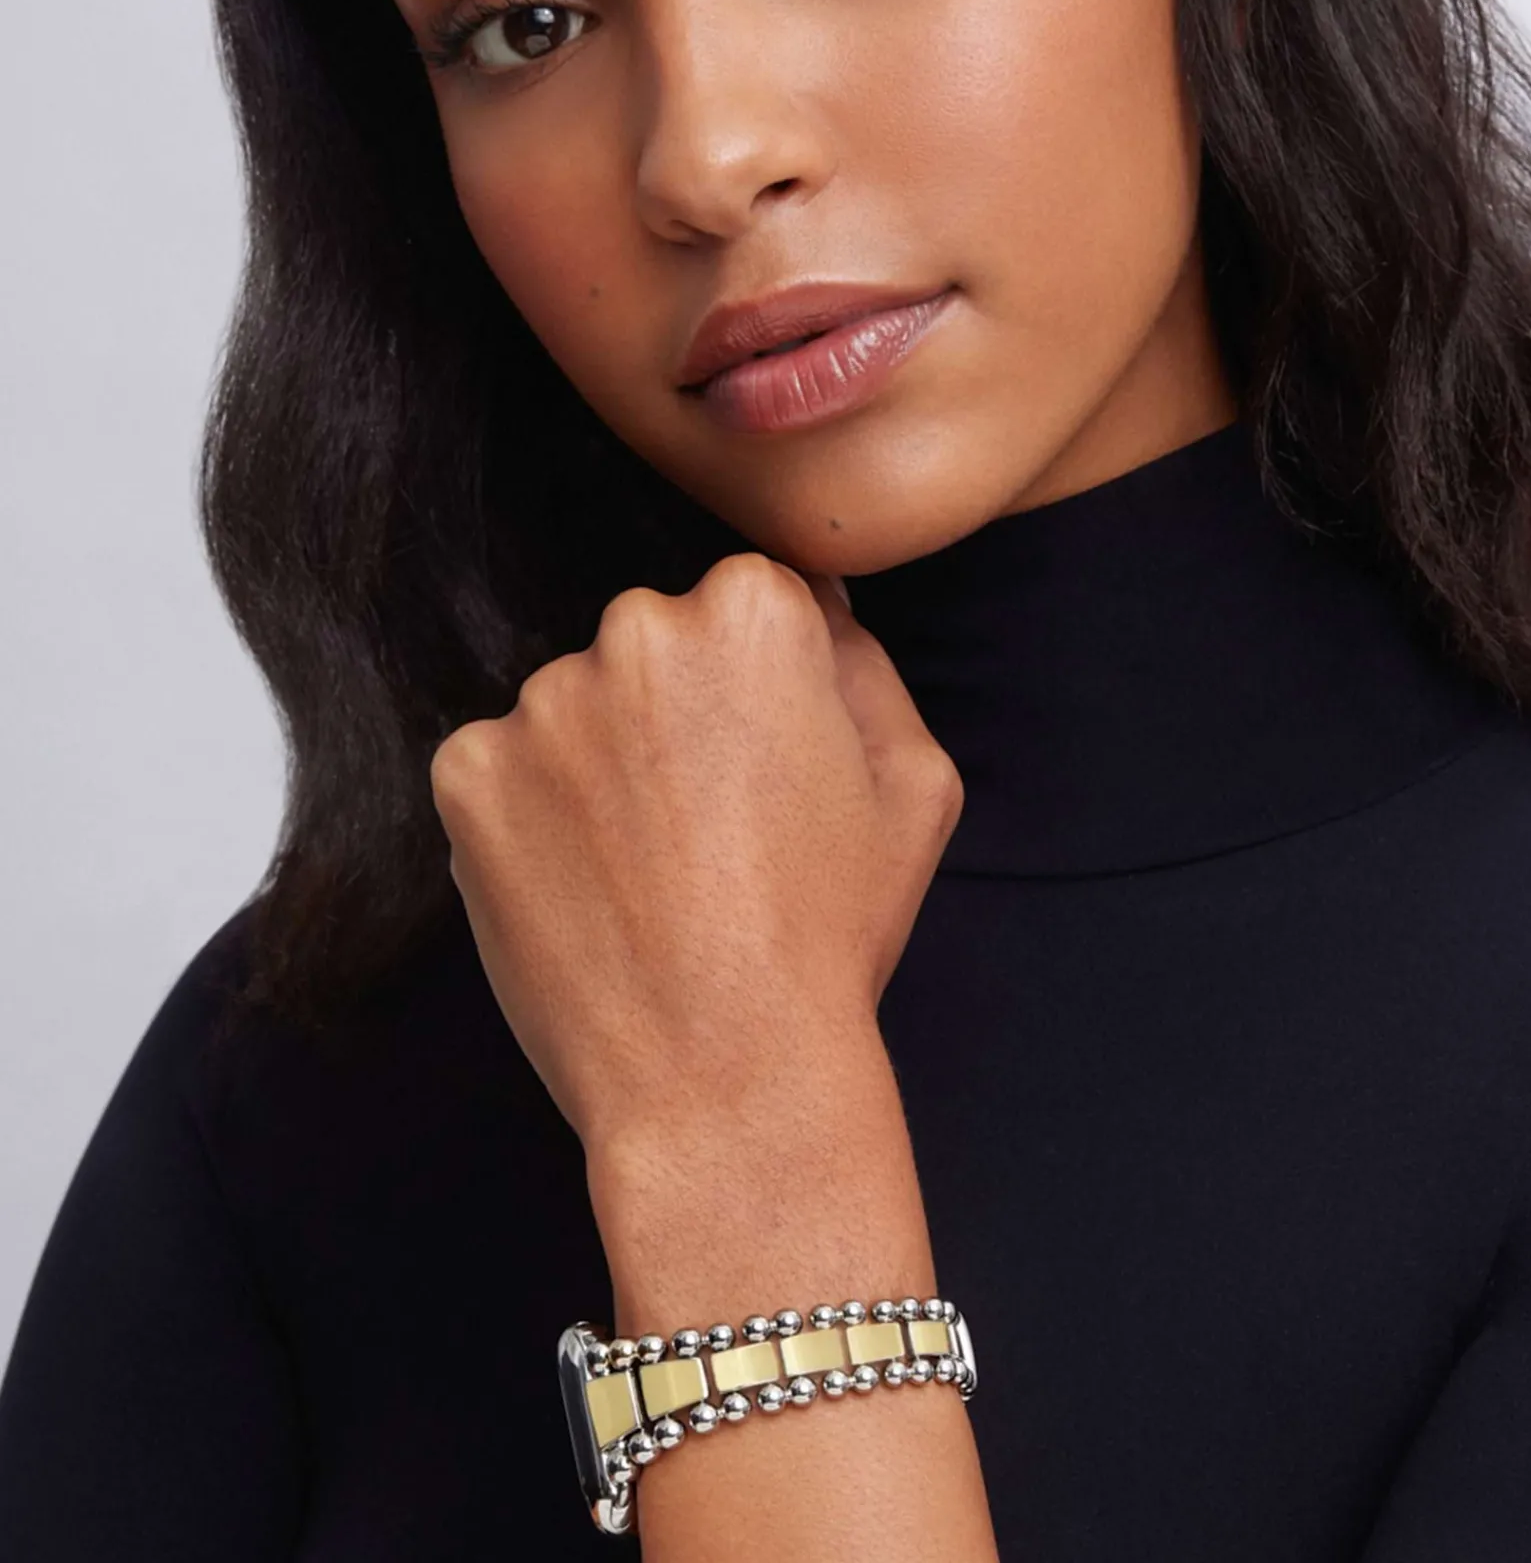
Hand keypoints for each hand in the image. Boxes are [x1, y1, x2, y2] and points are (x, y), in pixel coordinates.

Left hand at [428, 550, 964, 1160]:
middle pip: (654, 644)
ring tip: (645, 870)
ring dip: (601, 763)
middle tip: (708, 822)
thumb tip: (815, 612)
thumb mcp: (917, 783)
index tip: (766, 762)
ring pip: (575, 708)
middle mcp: (636, 630)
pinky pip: (501, 769)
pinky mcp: (467, 774)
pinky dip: (534, 816)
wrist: (722, 1074)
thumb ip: (865, 665)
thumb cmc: (832, 933)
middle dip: (676, 710)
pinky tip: (586, 886)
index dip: (764, 686)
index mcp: (752, 613)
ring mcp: (541, 701)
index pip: (748, 602)